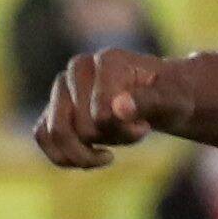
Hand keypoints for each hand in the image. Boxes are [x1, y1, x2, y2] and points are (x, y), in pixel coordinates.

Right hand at [34, 47, 169, 170]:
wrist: (162, 96)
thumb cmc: (172, 97)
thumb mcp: (174, 101)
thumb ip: (150, 101)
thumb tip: (118, 108)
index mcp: (108, 61)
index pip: (101, 114)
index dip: (125, 132)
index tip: (145, 126)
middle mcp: (79, 68)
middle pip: (80, 127)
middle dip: (108, 141)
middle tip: (133, 131)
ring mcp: (63, 87)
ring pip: (55, 133)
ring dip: (85, 154)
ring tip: (109, 152)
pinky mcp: (54, 106)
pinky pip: (42, 136)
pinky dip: (63, 156)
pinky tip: (91, 158)